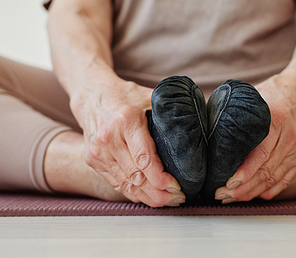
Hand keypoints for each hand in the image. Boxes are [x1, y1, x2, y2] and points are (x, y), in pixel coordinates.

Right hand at [70, 72, 184, 206]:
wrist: (92, 95)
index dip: (162, 179)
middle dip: (160, 193)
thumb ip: (172, 109)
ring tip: (168, 201)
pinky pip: (116, 183)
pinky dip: (134, 193)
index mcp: (126, 121)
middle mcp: (109, 139)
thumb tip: (203, 115)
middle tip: (179, 198)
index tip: (178, 186)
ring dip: (148, 197)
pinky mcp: (93, 161)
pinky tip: (149, 196)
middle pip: (137, 177)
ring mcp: (98, 152)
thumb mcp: (149, 96)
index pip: (144, 159)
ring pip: (126, 185)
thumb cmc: (124, 96)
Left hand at [215, 74, 295, 202]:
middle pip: (266, 171)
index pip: (259, 154)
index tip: (226, 184)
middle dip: (243, 189)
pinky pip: (286, 179)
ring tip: (233, 198)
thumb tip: (204, 124)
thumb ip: (232, 110)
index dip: (243, 174)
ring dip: (252, 192)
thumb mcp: (252, 95)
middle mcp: (290, 136)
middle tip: (223, 195)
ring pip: (274, 179)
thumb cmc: (272, 92)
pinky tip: (253, 194)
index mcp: (276, 118)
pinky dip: (269, 190)